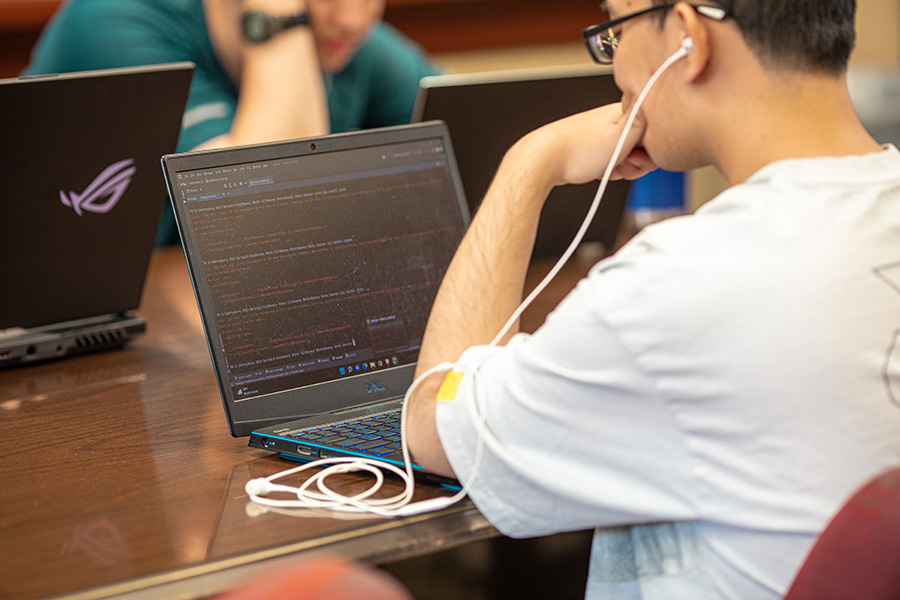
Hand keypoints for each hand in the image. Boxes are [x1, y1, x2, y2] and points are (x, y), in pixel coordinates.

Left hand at [510, 102, 657, 190]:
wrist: (544, 160)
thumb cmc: (576, 150)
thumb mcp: (620, 137)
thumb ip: (644, 124)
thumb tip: (662, 111)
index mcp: (626, 111)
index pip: (657, 132)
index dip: (651, 151)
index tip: (637, 158)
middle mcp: (617, 118)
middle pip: (644, 145)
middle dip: (635, 162)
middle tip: (619, 164)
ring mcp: (605, 132)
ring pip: (628, 155)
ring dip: (621, 168)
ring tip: (605, 168)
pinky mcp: (595, 144)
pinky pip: (613, 160)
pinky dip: (609, 169)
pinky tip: (598, 170)